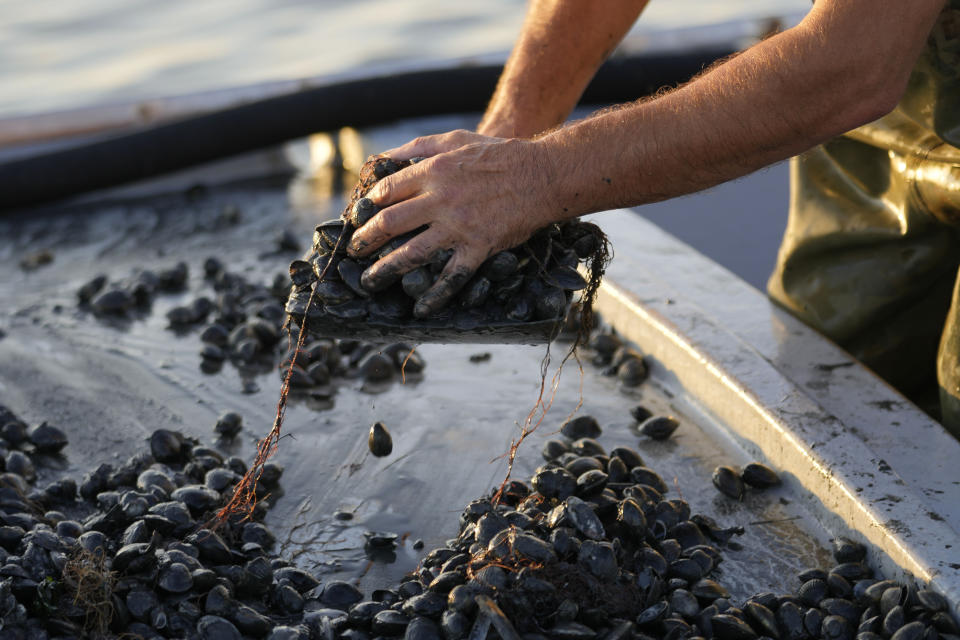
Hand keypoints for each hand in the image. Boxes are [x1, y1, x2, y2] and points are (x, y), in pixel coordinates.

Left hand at [347, 130, 559, 317]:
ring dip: (385, 270)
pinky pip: (452, 276)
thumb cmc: (499, 154)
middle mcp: (439, 200)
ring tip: (369, 281)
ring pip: (412, 253)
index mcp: (432, 171)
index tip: (358, 218)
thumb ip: (419, 146)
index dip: (367, 207)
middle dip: (366, 240)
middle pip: (390, 224)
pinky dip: (435, 295)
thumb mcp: (456, 138)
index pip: (386, 192)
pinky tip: (421, 308)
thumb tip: (386, 156)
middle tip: (354, 251)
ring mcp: (458, 226)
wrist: (541, 175)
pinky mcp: (478, 247)